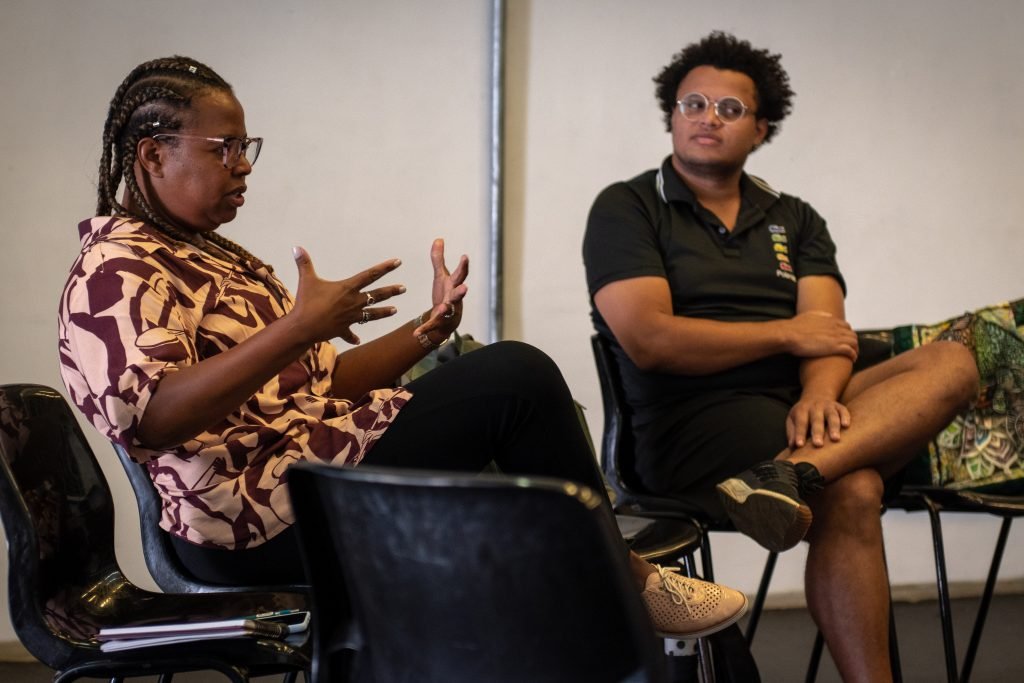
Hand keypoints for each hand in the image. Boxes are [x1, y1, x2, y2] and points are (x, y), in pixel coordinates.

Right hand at [290, 246, 405, 345]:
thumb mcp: (307, 280)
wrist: (303, 327)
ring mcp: (350, 317)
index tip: (397, 262)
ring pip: (372, 315)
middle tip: (403, 288)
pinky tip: (358, 340)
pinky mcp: (342, 329)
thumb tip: (296, 247)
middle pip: (377, 295)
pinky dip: (353, 337)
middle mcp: (353, 303)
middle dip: (391, 291)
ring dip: (383, 312)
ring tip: (395, 310)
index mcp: (348, 288)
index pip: (370, 275)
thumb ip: (304, 263)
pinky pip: (350, 334)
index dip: (384, 268)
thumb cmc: (306, 302)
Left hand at [414, 238, 468, 340]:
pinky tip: (415, 333)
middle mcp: (453, 299)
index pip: (460, 275)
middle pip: (458, 294)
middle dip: (461, 291)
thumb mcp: (441, 276)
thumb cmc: (445, 295)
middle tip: (465, 287)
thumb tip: (438, 239)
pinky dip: (424, 329)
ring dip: (446, 309)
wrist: (445, 320)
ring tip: (442, 308)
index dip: (463, 266)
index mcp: (453, 286)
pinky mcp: (439, 323)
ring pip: (448, 310)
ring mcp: (448, 312)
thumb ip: (439, 259)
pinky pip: (431, 325)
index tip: (465, 257)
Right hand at [784, 311, 858, 360]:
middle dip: (853, 342)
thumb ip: (819, 315)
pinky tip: (852, 359)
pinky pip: (850, 351)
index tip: (845, 340)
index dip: (847, 334)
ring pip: (854, 342)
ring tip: (854, 356)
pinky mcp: (834, 347)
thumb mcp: (808, 315)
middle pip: (852, 334)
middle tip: (851, 350)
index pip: (846, 326)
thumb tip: (827, 316)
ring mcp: (836, 337)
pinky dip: (853, 355)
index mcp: (829, 320)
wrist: (789, 334)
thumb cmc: (794, 327)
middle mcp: (835, 327)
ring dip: (855, 349)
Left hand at [786, 394, 850, 447]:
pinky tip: (846, 426)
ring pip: (831, 415)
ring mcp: (828, 406)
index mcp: (802, 410)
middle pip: (816, 420)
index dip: (799, 434)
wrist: (816, 397)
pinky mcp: (839, 406)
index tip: (799, 445)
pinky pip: (843, 411)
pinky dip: (845, 417)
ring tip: (835, 439)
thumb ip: (792, 432)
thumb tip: (792, 446)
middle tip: (818, 444)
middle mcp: (815, 407)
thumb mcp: (793, 420)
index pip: (800, 423)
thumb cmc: (803, 415)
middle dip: (817, 432)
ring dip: (833, 427)